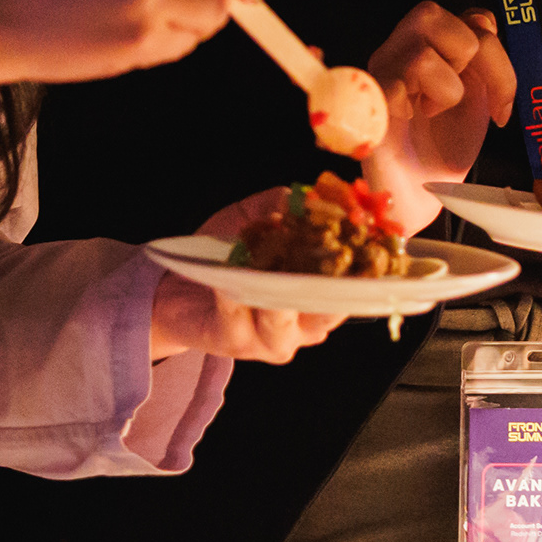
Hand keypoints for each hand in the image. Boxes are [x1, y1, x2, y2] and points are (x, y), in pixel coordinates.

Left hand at [153, 191, 352, 365]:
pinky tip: (225, 278)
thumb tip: (304, 197)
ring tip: (270, 268)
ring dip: (277, 293)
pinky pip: (237, 321)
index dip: (363, 264)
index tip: (364, 236)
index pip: (354, 287)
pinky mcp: (234, 344)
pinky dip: (233, 297)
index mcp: (322, 298)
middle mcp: (305, 326)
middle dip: (328, 282)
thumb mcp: (258, 218)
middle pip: (328, 310)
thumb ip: (284, 204)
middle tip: (327, 251)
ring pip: (283, 321)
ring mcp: (271, 340)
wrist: (176, 289)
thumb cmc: (227, 256)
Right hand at [356, 2, 514, 231]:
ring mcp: (379, 74)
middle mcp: (399, 50)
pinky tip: (413, 121)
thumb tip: (484, 26)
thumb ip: (482, 58)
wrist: (421, 192)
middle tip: (466, 99)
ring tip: (434, 113)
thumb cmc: (443, 145)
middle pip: (432, 15)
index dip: (495, 57)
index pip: (470, 18)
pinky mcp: (368, 106)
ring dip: (445, 91)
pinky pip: (393, 89)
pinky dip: (415, 108)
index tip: (499, 104)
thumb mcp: (477, 97)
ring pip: (421, 55)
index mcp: (430, 44)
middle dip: (467, 60)